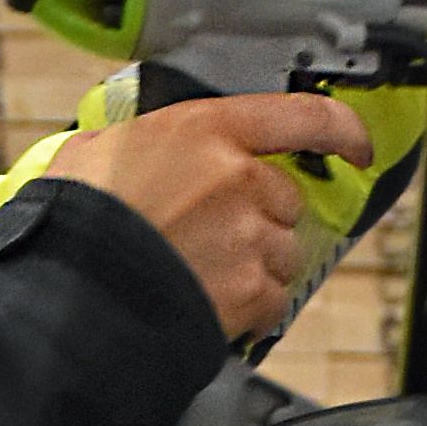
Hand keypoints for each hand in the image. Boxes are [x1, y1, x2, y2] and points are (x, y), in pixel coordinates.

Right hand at [45, 93, 376, 340]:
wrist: (72, 287)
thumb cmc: (76, 218)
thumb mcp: (95, 151)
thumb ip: (133, 143)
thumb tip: (121, 148)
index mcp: (207, 130)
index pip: (305, 115)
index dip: (342, 130)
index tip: (354, 147)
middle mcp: (241, 177)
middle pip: (285, 201)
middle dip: (258, 220)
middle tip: (209, 239)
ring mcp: (251, 235)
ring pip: (283, 253)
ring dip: (253, 266)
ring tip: (198, 274)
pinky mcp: (252, 290)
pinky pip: (273, 301)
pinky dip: (249, 310)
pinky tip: (208, 304)